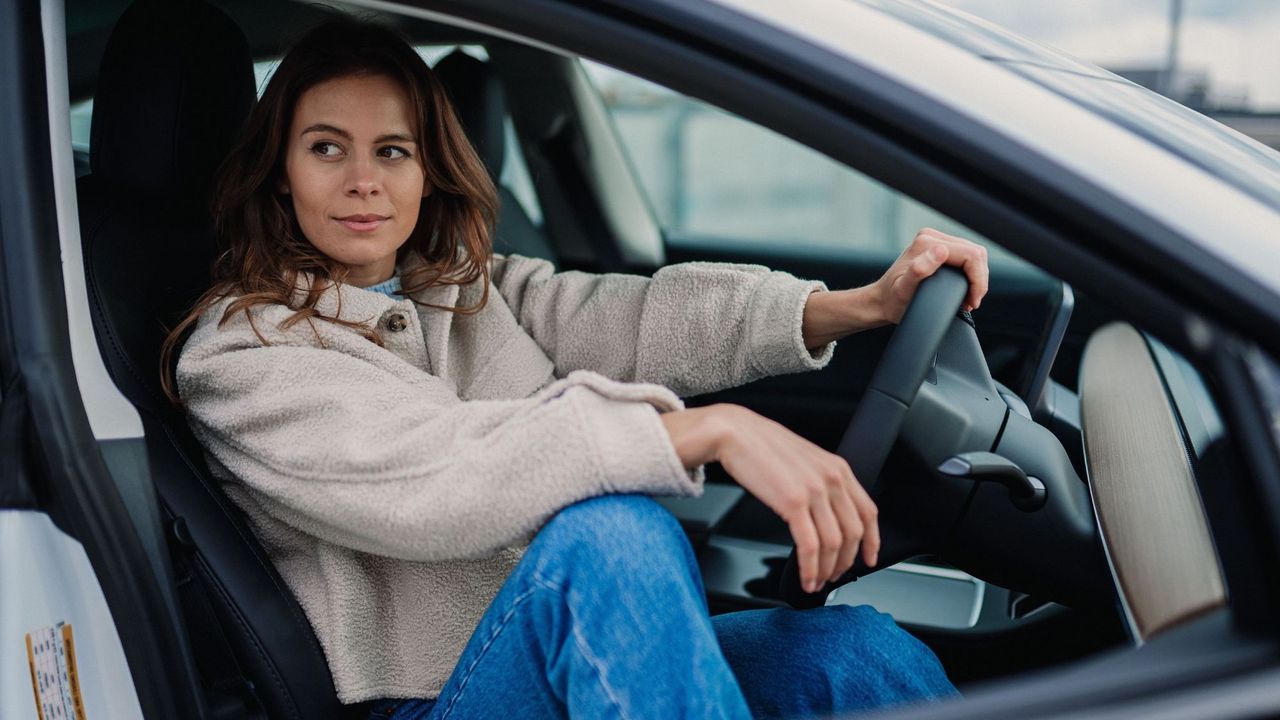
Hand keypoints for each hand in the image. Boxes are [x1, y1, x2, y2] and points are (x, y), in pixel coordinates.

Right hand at [660, 404, 878, 593]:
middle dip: (846, 562)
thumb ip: (821, 482)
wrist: (735, 433)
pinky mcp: (793, 503)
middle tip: (834, 576)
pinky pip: (809, 546)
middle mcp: (832, 479)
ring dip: (826, 570)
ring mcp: (815, 491)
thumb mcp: (804, 460)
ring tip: (816, 582)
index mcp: (838, 468)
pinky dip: (810, 568)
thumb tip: (825, 515)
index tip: (868, 559)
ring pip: (833, 544)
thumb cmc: (761, 446)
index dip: (872, 541)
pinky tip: (805, 577)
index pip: (868, 512)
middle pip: (853, 533)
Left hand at [800, 229, 989, 348]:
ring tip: (968, 299)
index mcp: (927, 242)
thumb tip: (941, 252)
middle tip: (971, 302)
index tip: (972, 300)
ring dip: (976, 278)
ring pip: (972, 256)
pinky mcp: (937, 249)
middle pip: (975, 253)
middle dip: (979, 279)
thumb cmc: (892, 300)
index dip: (978, 279)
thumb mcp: (904, 289)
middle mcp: (931, 237)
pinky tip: (963, 290)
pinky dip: (969, 275)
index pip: (971, 255)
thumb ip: (920, 270)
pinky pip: (965, 258)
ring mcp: (935, 241)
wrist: (882, 301)